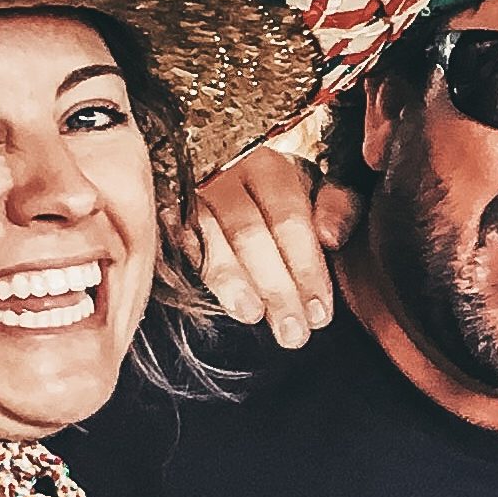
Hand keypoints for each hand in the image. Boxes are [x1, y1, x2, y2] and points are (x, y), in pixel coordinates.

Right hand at [194, 148, 355, 343]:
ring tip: (253, 314)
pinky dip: (197, 271)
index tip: (319, 311)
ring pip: (209, 238)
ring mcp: (188, 192)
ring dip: (232, 281)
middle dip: (275, 285)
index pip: (289, 217)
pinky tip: (216, 296)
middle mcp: (225, 173)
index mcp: (268, 166)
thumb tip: (332, 236)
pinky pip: (176, 241)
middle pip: (249, 232)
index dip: (306, 267)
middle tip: (293, 331)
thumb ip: (336, 207)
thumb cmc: (272, 189)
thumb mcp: (312, 188)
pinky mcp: (161, 210)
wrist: (212, 167)